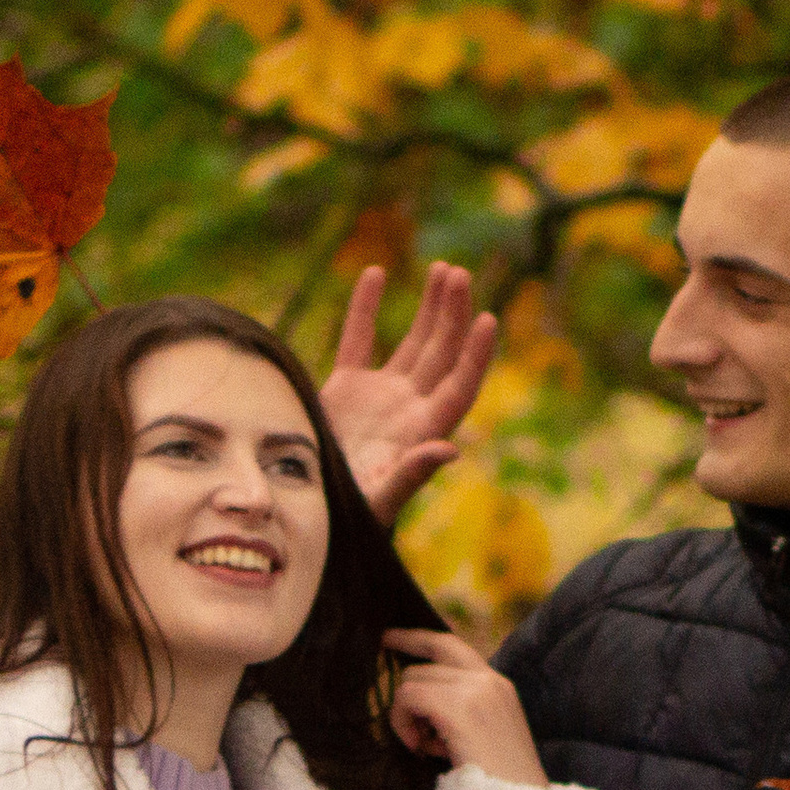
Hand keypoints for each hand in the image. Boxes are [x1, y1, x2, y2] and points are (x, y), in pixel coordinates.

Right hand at [319, 262, 497, 525]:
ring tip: (444, 270)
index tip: (487, 319)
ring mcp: (381, 396)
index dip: (475, 356)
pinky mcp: (346, 389)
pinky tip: (376, 273)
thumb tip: (451, 450)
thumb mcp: (378, 500)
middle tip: (458, 275)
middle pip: (442, 355)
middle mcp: (409, 409)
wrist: (302, 509)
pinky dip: (365, 309)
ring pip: (414, 343)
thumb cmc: (346, 518)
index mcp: (422, 432)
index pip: (459, 387)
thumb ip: (412, 475)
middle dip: (453, 315)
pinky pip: (359, 341)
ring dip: (430, 308)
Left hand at [384, 630, 546, 784]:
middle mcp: (490, 680)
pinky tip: (418, 747)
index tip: (391, 637)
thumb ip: (456, 715)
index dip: (420, 638)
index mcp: (499, 686)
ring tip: (421, 744)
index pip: (454, 646)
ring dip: (405, 712)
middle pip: (433, 651)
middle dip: (404, 650)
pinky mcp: (460, 707)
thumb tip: (417, 711)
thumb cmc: (498, 785)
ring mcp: (477, 690)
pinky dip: (402, 722)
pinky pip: (408, 697)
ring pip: (414, 678)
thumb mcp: (481, 737)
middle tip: (383, 645)